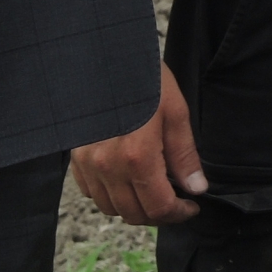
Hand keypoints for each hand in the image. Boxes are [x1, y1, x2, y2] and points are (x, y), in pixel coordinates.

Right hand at [70, 64, 206, 224]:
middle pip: (133, 214)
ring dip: (134, 207)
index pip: (158, 207)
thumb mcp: (175, 112)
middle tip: (176, 200)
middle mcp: (108, 167)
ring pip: (111, 208)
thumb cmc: (145, 81)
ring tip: (152, 189)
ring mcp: (87, 165)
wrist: (106, 57)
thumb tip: (196, 188)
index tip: (191, 206)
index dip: (179, 213)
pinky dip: (110, 195)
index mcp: (137, 157)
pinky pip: (91, 193)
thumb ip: (184, 156)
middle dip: (158, 214)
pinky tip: (126, 179)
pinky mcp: (75, 159)